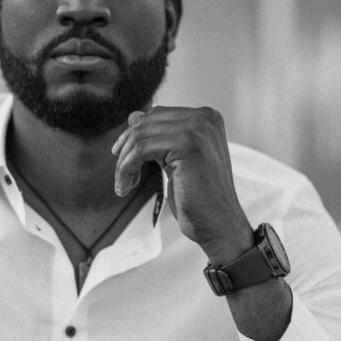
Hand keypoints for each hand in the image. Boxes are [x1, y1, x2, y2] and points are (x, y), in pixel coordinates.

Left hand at [112, 106, 251, 263]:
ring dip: (124, 162)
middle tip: (120, 173)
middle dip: (126, 148)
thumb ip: (159, 136)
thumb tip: (133, 115)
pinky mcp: (187, 145)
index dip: (134, 136)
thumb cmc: (199, 198)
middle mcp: (204, 118)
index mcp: (206, 118)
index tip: (122, 157)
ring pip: (140, 136)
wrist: (219, 225)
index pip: (157, 115)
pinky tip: (126, 186)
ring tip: (123, 184)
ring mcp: (197, 129)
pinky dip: (127, 168)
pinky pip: (141, 149)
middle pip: (147, 123)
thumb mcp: (175, 159)